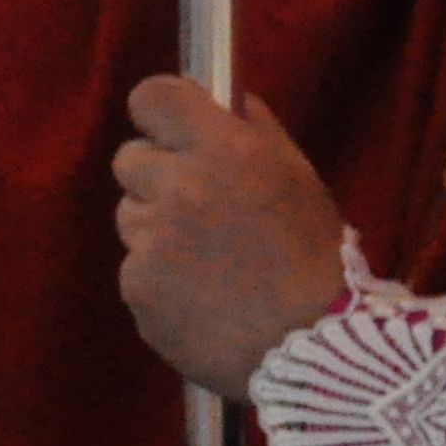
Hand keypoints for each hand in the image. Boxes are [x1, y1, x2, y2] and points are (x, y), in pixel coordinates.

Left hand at [111, 77, 348, 395]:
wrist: (316, 348)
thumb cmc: (316, 258)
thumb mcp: (300, 180)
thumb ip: (259, 132)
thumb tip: (229, 99)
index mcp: (224, 150)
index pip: (151, 97)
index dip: (158, 114)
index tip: (171, 133)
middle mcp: (180, 187)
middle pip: (129, 160)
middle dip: (157, 178)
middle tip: (199, 212)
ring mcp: (152, 241)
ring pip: (131, 219)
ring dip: (157, 234)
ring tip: (211, 267)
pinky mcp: (138, 289)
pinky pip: (135, 271)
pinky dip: (160, 284)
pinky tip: (201, 301)